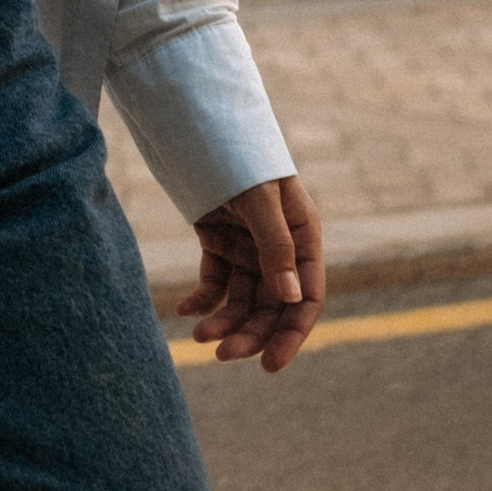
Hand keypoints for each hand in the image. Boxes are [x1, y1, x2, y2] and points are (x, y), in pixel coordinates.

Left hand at [179, 173, 321, 372]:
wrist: (199, 127)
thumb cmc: (240, 156)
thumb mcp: (261, 200)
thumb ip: (276, 247)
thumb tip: (291, 298)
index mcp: (304, 237)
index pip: (307, 298)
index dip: (292, 334)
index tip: (271, 364)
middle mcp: (280, 249)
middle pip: (272, 306)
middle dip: (250, 334)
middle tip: (221, 354)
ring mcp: (249, 248)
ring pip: (242, 300)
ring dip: (224, 321)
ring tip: (199, 338)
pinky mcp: (220, 244)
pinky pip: (215, 282)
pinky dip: (202, 300)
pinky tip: (184, 311)